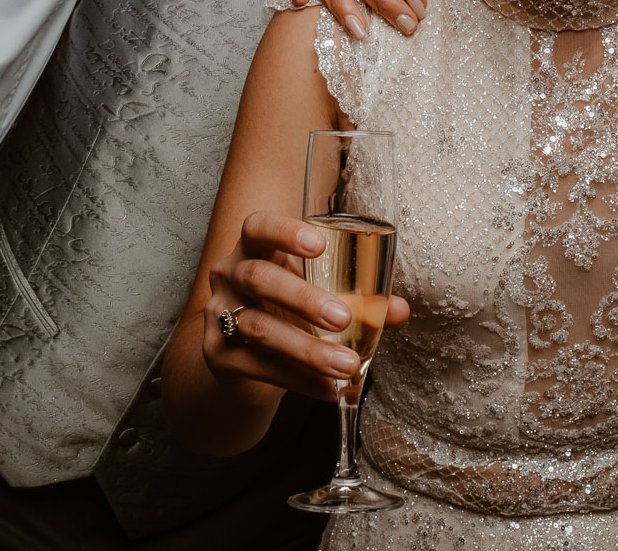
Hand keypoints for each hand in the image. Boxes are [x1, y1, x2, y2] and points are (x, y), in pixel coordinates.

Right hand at [200, 212, 410, 401]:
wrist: (242, 359)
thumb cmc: (287, 311)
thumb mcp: (317, 296)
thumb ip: (358, 300)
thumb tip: (400, 309)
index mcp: (253, 248)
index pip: (257, 227)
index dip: (284, 232)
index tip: (319, 245)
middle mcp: (228, 275)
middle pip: (258, 278)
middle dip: (303, 298)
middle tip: (344, 318)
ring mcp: (217, 315)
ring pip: (258, 327)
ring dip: (307, 348)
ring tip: (347, 365)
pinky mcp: (218, 355)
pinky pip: (258, 366)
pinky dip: (298, 379)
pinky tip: (327, 389)